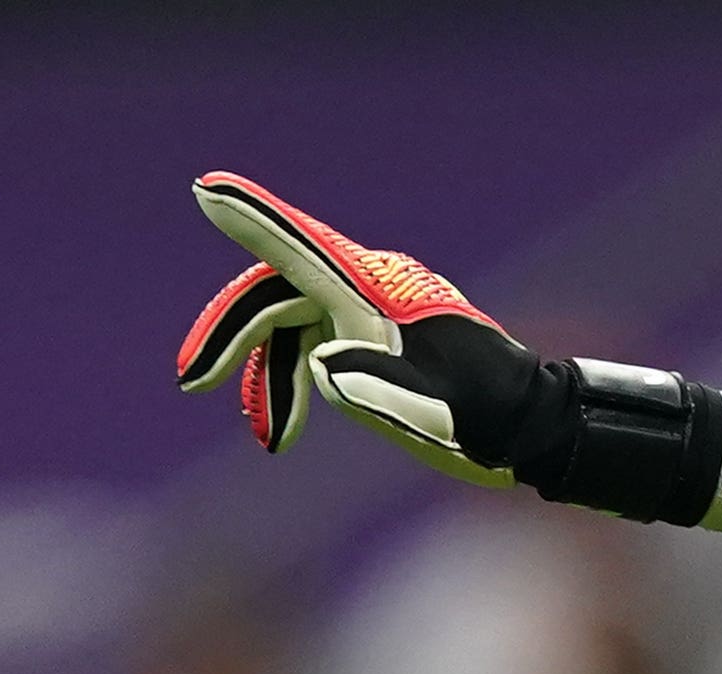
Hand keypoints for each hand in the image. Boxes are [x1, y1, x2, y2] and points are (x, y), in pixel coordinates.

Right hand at [175, 172, 721, 523]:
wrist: (528, 430)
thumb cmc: (479, 422)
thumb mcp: (428, 415)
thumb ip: (375, 386)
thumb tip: (326, 366)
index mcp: (379, 295)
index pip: (304, 247)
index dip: (253, 219)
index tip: (208, 189)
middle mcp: (374, 286)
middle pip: (280, 291)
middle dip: (232, 334)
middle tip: (192, 380)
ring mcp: (376, 304)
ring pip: (293, 321)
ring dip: (266, 372)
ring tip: (265, 435)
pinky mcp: (380, 329)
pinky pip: (316, 340)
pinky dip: (295, 378)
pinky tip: (284, 427)